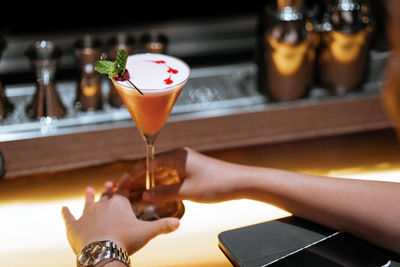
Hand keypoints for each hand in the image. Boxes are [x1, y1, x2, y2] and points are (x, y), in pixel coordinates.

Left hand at [61, 182, 179, 255]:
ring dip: (88, 196)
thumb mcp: (147, 232)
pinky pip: (69, 217)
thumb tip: (179, 223)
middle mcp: (103, 206)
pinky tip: (63, 208)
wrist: (103, 251)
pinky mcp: (74, 226)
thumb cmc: (125, 240)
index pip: (123, 191)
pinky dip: (66, 213)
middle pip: (106, 195)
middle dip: (108, 190)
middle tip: (108, 184)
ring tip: (87, 190)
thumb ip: (163, 226)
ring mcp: (87, 215)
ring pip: (88, 202)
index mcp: (120, 204)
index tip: (126, 177)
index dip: (125, 184)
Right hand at [118, 147, 245, 203]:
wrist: (240, 182)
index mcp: (176, 156)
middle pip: (153, 167)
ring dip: (151, 183)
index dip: (133, 174)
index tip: (122, 184)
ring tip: (138, 195)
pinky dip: (163, 185)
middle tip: (127, 191)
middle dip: (140, 179)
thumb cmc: (215, 184)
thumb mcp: (186, 191)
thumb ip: (163, 193)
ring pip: (162, 173)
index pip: (147, 163)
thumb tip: (144, 194)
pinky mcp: (191, 170)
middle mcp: (179, 157)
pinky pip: (172, 177)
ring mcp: (185, 163)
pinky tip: (156, 194)